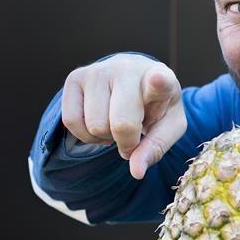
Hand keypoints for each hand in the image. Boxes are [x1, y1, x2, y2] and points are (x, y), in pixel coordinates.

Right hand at [61, 54, 185, 179]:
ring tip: (116, 123)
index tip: (159, 79)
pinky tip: (100, 123)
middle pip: (121, 123)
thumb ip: (155, 148)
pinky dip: (86, 135)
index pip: (158, 80)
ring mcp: (98, 70)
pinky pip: (72, 121)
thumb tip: (136, 172)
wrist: (136, 80)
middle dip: (126, 141)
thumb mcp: (168, 127)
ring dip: (105, 137)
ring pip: (95, 125)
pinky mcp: (75, 77)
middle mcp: (127, 68)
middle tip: (133, 134)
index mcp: (161, 78)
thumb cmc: (156, 106)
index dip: (158, 82)